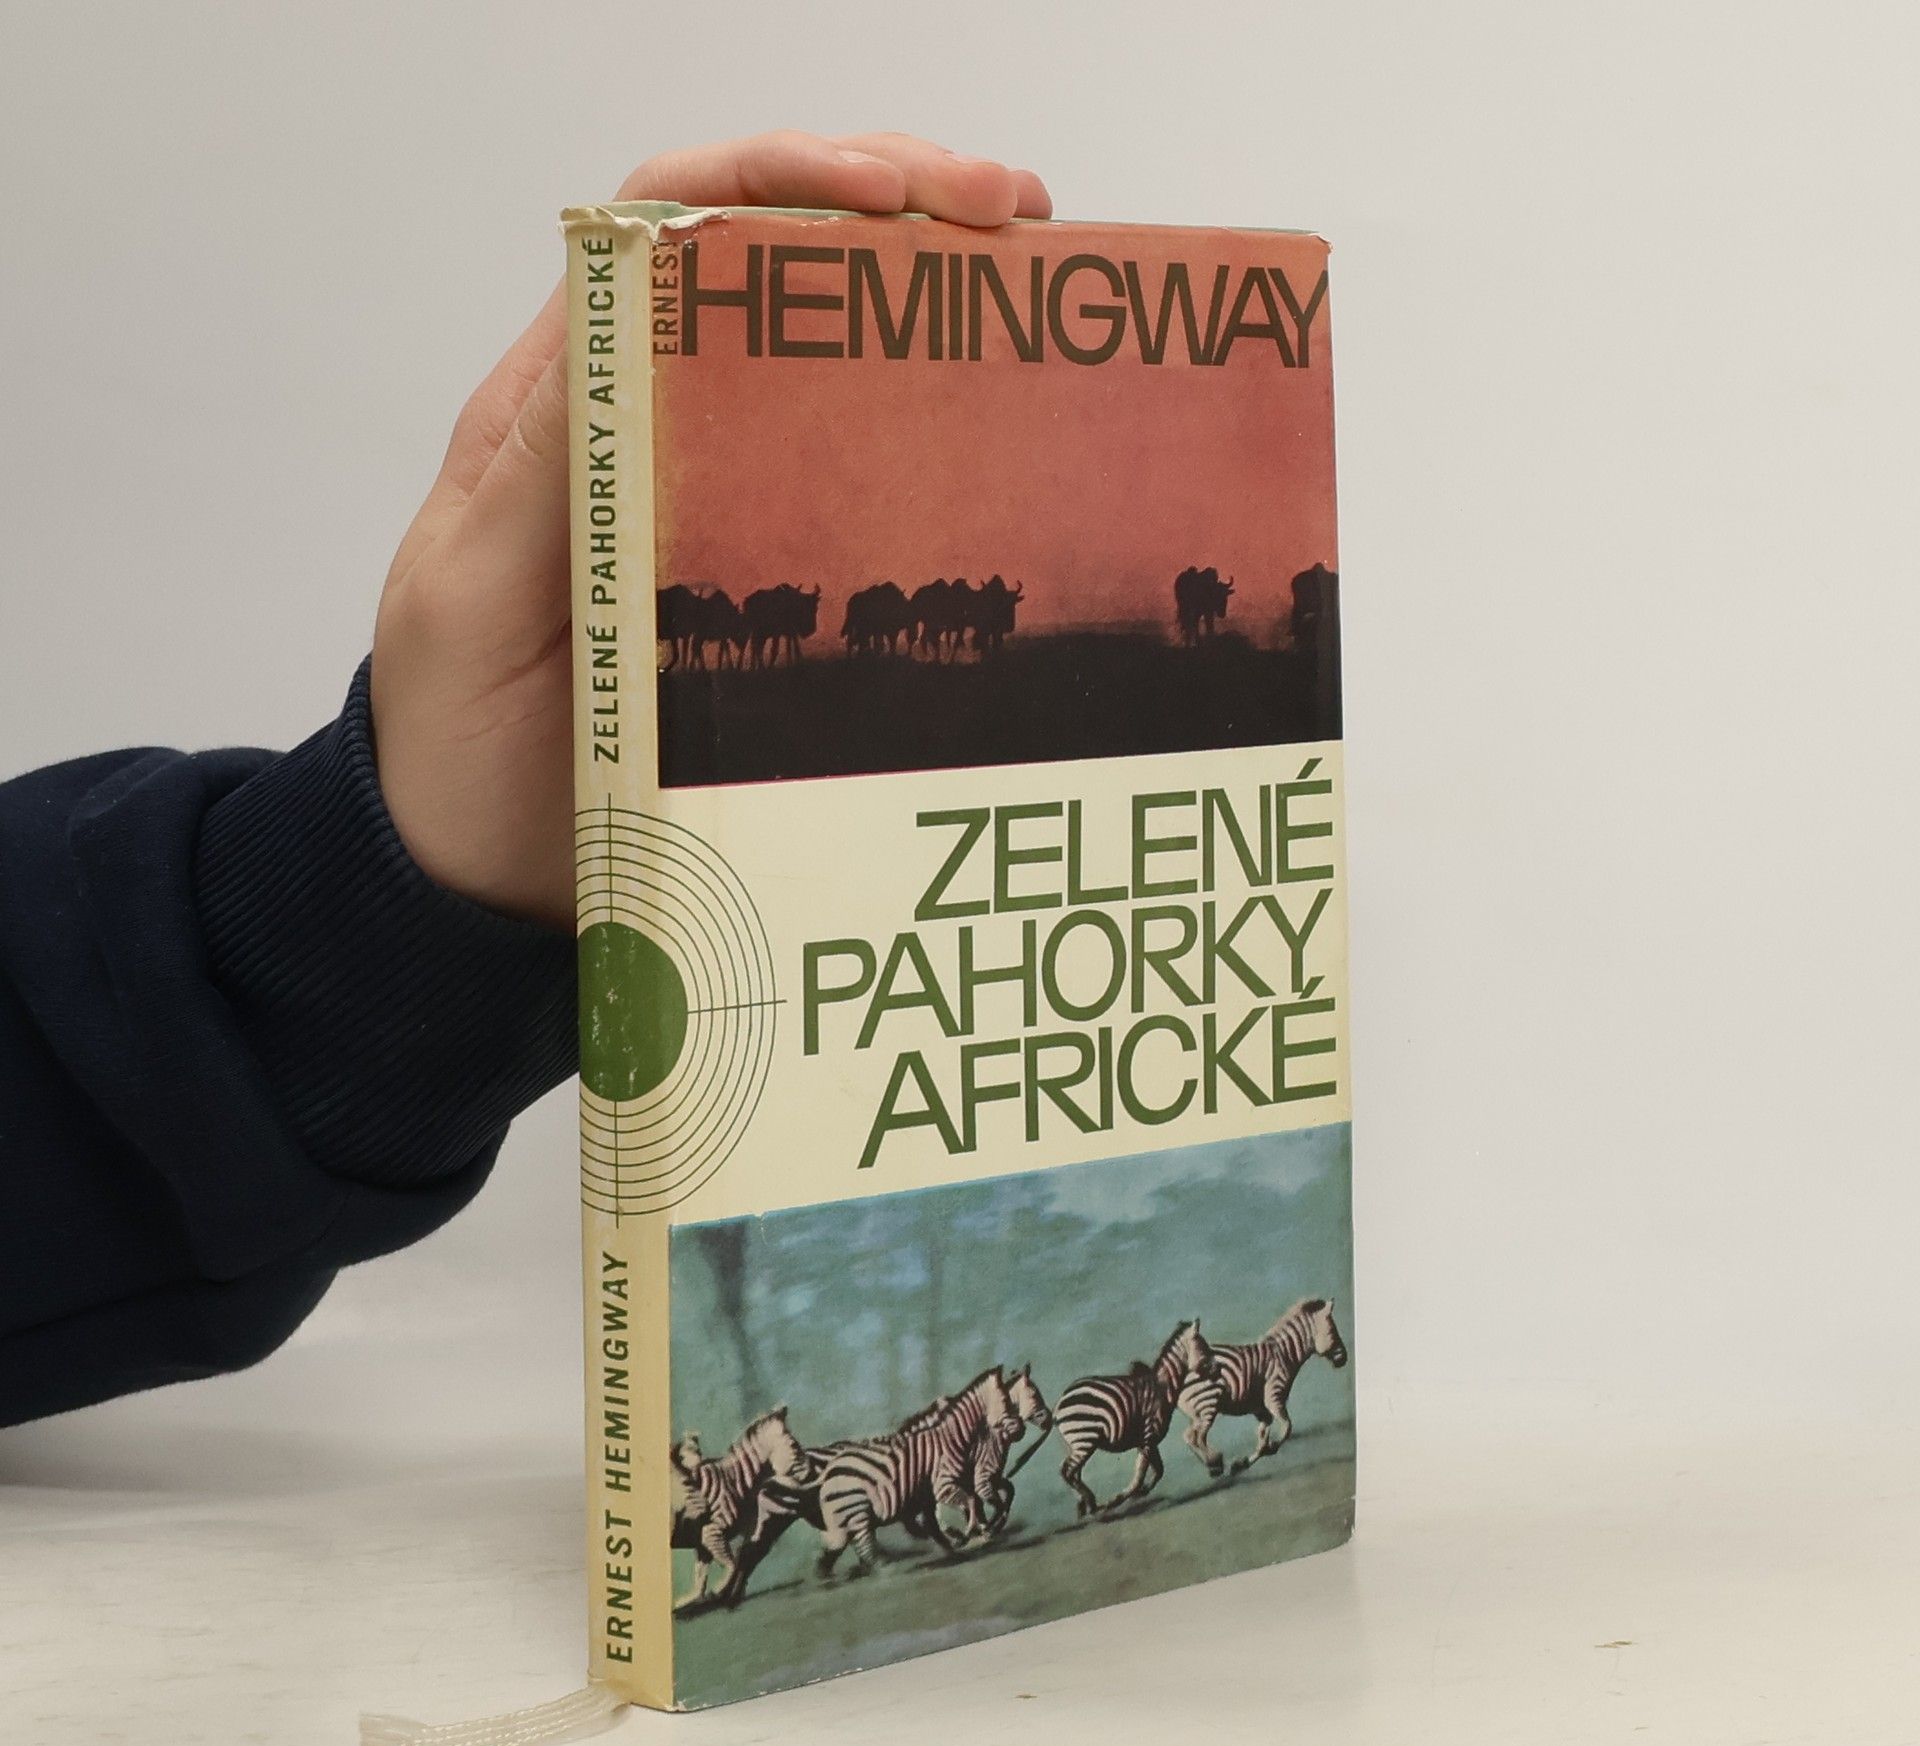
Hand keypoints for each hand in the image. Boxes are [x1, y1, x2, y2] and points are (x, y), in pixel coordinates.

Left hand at [370, 133, 1051, 928]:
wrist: (480, 877)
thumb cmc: (455, 744)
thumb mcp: (469, 604)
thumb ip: (540, 477)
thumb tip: (622, 318)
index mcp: (566, 409)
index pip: (668, 232)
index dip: (777, 182)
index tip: (893, 196)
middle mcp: (651, 430)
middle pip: (771, 264)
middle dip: (891, 205)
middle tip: (1012, 217)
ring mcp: (720, 505)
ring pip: (828, 357)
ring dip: (927, 296)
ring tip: (1032, 280)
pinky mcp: (770, 587)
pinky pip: (857, 485)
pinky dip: (934, 433)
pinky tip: (1007, 423)